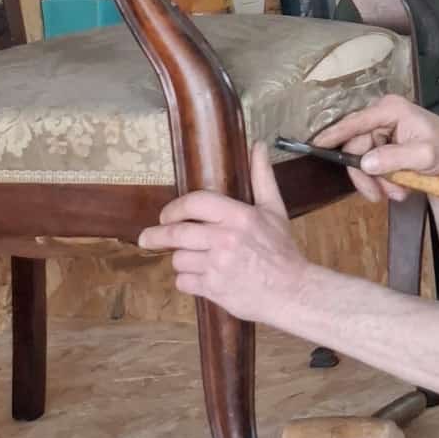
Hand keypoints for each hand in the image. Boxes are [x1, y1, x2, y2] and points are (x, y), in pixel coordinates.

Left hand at [137, 142, 311, 321]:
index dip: (174, 208)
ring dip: (180, 260)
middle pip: (176, 233)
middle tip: (146, 237)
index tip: (165, 215)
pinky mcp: (214, 289)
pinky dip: (187, 281)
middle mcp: (225, 239)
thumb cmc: (282, 251)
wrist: (292, 292)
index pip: (195, 202)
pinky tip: (199, 278)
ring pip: (178, 259)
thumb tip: (258, 145)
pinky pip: (184, 282)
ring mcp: (218, 266)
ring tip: (192, 260)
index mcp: (239, 216)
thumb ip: (262, 177)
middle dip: (156, 235)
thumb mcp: (274, 210)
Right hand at [311, 94, 438, 203]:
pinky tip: (399, 188)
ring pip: (364, 160)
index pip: (356, 122)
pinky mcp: (384, 145)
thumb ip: (395, 158)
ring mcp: (382, 131)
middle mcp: (382, 117)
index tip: (316, 145)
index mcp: (391, 110)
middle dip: (367, 175)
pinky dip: (383, 180)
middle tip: (379, 196)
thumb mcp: (426, 155)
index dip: (334, 134)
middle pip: (357, 147)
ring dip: (378, 181)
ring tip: (398, 194)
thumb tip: (365, 163)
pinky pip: (373, 165)